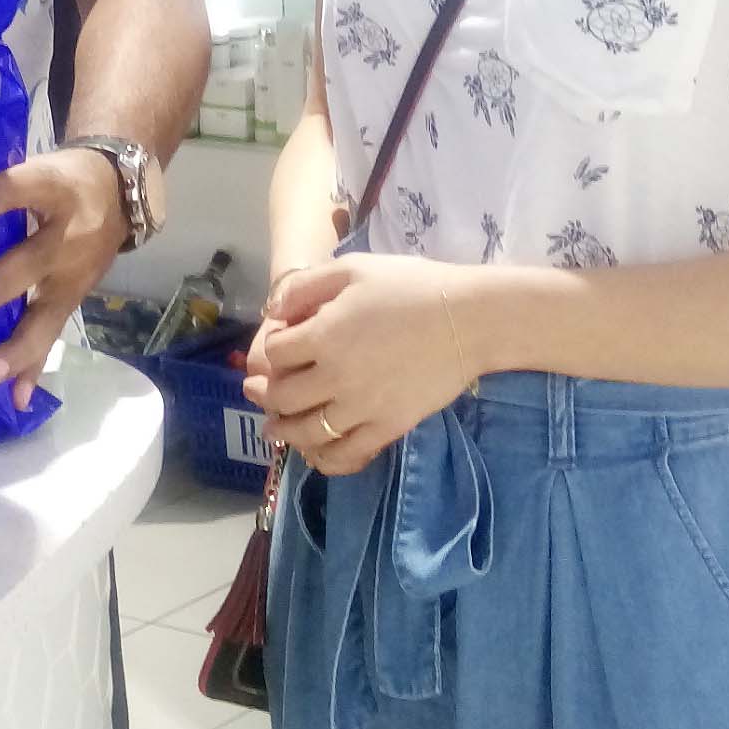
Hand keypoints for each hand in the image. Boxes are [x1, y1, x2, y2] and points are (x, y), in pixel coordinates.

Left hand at [0, 146, 127, 408]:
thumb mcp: (40, 166)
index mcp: (58, 190)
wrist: (122, 193)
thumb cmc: (62, 180)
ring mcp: (74, 275)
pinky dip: (33, 368)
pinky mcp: (73, 300)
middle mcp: (69, 235)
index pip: (29, 186)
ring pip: (45, 314)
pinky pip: (51, 336)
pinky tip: (15, 399)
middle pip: (32, 262)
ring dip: (16, 347)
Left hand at [242, 255, 473, 475]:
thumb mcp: (352, 268)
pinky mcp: (388, 429)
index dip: (270, 347)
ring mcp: (362, 409)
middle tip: (258, 390)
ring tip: (275, 428)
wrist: (469, 319)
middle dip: (265, 393)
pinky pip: (346, 456)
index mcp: (325, 335)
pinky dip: (324, 459)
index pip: (274, 353)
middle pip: (283, 397)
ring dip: (284, 431)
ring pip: (307, 433)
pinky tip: (316, 454)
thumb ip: (305, 287)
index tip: (280, 343)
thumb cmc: (411, 286)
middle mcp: (336, 377)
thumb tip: (272, 311)